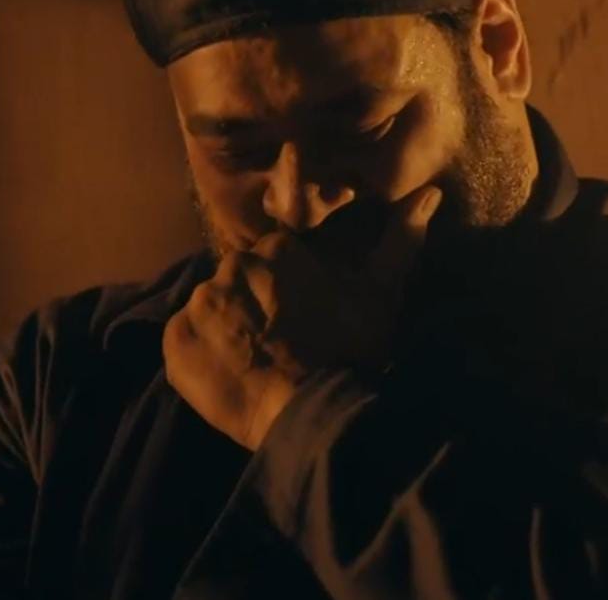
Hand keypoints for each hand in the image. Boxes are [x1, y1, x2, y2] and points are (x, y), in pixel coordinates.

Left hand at [163, 184, 442, 449]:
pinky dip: (200, 355)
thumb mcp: (380, 295)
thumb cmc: (351, 351)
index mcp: (275, 249)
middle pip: (239, 283)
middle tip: (280, 344)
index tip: (303, 318)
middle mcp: (231, 266)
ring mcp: (199, 305)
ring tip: (255, 363)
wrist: (314, 415)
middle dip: (254, 306)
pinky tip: (230, 375)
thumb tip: (431, 193)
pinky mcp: (176, 344)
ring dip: (226, 330)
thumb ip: (400, 240)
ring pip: (210, 310)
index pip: (274, 261)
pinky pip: (183, 341)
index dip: (288, 290)